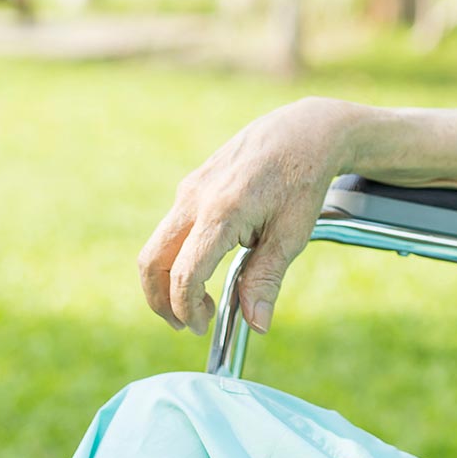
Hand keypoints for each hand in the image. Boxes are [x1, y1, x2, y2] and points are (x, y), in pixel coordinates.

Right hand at [138, 97, 357, 334]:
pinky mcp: (193, 183)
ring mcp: (190, 188)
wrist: (304, 131)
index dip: (187, 308)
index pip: (184, 273)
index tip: (205, 326)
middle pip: (152, 261)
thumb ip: (267, 278)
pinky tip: (207, 264)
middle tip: (188, 323)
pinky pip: (172, 226)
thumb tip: (257, 325)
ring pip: (156, 244)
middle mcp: (196, 198)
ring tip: (198, 301)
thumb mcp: (293, 234)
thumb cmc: (303, 180)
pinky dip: (177, 255)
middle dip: (161, 301)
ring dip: (166, 279)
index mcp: (222, 212)